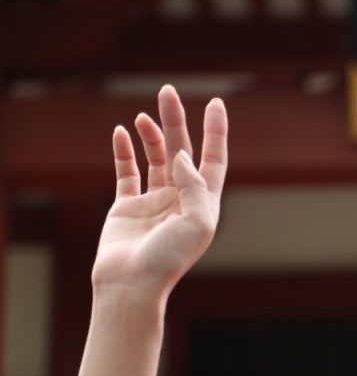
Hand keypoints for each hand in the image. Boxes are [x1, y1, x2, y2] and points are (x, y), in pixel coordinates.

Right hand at [92, 85, 227, 300]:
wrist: (132, 283)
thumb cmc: (169, 258)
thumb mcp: (197, 222)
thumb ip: (194, 185)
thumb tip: (183, 154)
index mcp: (204, 204)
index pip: (213, 160)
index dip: (216, 132)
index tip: (216, 103)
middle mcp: (181, 200)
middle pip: (182, 150)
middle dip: (176, 121)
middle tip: (168, 92)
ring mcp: (154, 202)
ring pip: (155, 158)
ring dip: (151, 135)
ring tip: (142, 117)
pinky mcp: (127, 206)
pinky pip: (127, 172)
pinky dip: (124, 152)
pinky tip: (121, 133)